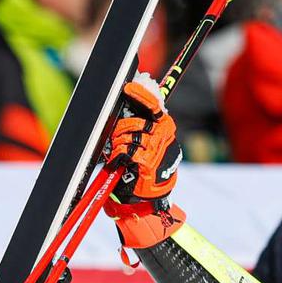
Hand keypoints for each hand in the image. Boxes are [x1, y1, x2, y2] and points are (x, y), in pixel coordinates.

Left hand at [107, 73, 182, 203]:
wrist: (150, 194)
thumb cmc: (145, 165)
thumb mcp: (147, 141)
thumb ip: (140, 125)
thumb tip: (126, 105)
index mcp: (164, 126)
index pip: (153, 105)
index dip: (140, 95)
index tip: (128, 88)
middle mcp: (164, 135)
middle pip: (135, 122)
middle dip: (120, 130)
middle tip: (117, 139)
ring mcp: (157, 148)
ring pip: (129, 136)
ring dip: (118, 145)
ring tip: (119, 153)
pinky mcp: (149, 161)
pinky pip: (127, 150)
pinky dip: (118, 156)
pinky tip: (119, 161)